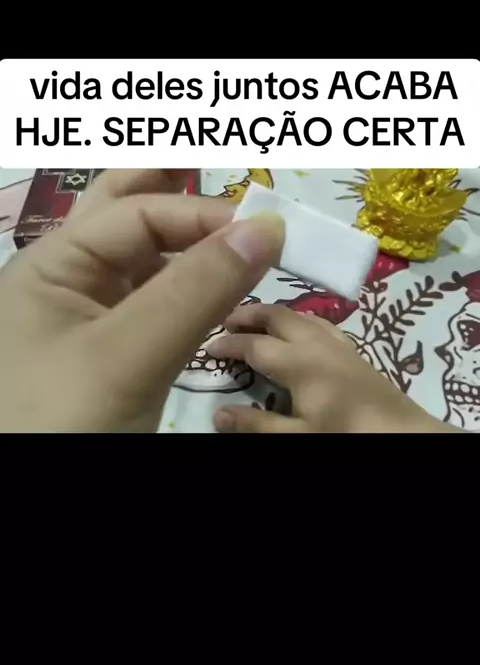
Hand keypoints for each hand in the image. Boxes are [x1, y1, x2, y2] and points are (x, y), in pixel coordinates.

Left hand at [0, 170, 283, 432]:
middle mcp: (69, 279)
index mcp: (53, 264)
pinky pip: (155, 301)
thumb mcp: (127, 356)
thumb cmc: (62, 420)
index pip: (139, 214)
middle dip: (174, 186)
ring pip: (144, 258)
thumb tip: (268, 228)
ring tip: (234, 220)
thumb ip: (196, 290)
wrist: (32, 491)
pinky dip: (190, 285)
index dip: (204, 214)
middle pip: (125, 212)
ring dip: (188, 236)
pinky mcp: (112, 351)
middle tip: (226, 173)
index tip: (268, 231)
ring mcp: (90, 316)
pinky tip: (218, 282)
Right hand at [207, 304, 459, 432]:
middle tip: (225, 319)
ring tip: (256, 322)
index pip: (253, 344)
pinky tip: (301, 331)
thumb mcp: (297, 436)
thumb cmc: (345, 433)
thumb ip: (257, 424)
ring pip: (301, 315)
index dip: (227, 342)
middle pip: (277, 316)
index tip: (206, 345)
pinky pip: (321, 323)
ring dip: (274, 314)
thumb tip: (217, 414)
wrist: (402, 434)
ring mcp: (339, 344)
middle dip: (249, 313)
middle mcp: (316, 343)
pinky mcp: (355, 351)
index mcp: (298, 361)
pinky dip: (300, 320)